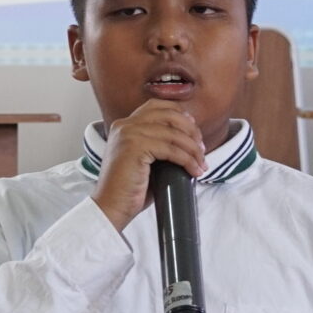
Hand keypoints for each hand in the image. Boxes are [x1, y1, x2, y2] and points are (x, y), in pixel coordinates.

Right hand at [92, 99, 206, 231]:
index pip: (158, 106)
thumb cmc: (130, 190)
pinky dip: (187, 160)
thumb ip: (160, 146)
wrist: (111, 207)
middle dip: (191, 131)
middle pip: (169, 114)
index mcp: (125, 125)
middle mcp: (125, 125)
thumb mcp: (145, 161)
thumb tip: (190, 143)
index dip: (181, 114)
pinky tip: (194, 170)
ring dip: (193, 149)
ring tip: (201, 164)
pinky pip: (171, 149)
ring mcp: (129, 134)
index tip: (195, 132)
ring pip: (173, 133)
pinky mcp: (135, 147)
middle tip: (201, 150)